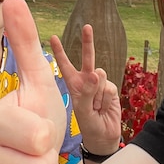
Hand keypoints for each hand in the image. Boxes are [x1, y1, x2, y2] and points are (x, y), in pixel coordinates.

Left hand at [51, 26, 121, 155]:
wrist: (103, 136)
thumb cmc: (87, 124)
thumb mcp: (82, 110)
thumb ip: (88, 92)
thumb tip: (97, 72)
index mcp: (73, 84)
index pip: (65, 65)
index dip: (60, 51)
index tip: (53, 37)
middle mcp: (86, 80)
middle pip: (88, 58)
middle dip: (88, 42)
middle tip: (87, 26)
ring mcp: (99, 84)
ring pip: (100, 76)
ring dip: (97, 95)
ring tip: (95, 108)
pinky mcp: (111, 89)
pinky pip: (109, 87)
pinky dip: (106, 99)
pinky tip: (103, 108)